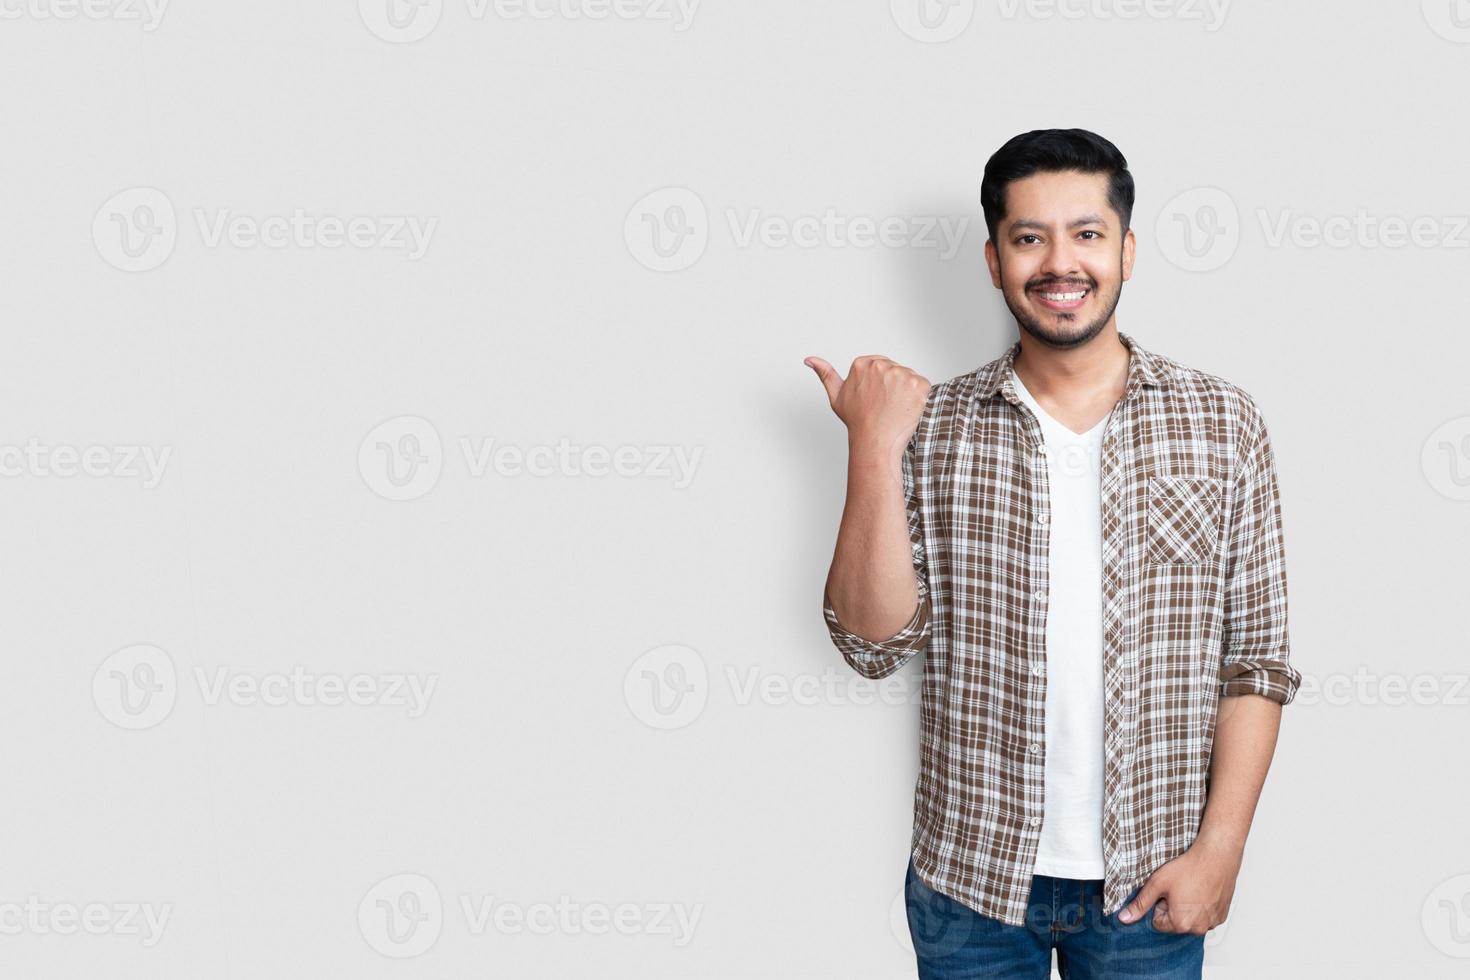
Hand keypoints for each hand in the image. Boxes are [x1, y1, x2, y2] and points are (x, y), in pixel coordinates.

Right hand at [804, 355, 929, 460]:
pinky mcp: (918, 384)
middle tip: (885, 406)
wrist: (874, 442)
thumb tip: (809, 359)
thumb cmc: (856, 421)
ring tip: (894, 409)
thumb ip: (825, 373)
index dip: (881, 385)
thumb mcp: (836, 395)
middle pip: (896, 370)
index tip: (876, 399)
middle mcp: (881, 365)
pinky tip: (906, 409)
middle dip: (894, 386)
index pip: (881, 366)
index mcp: (862, 363)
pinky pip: (923, 386)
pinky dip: (919, 398)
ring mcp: (901, 374)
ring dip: (906, 392)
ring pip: (909, 378)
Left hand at [1118, 834, 1243, 934]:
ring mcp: (1212, 923)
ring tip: (1191, 888)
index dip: (1159, 905)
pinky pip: (1205, 917)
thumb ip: (1140, 903)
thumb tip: (1124, 918)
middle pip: (1175, 923)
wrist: (1216, 856)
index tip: (1166, 892)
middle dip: (1173, 908)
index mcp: (1181, 924)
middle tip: (1179, 889)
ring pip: (1191, 920)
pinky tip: (1202, 891)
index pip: (1158, 923)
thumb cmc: (1188, 868)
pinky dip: (1202, 907)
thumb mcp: (1157, 884)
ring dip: (1188, 908)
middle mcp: (1198, 928)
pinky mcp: (1222, 916)